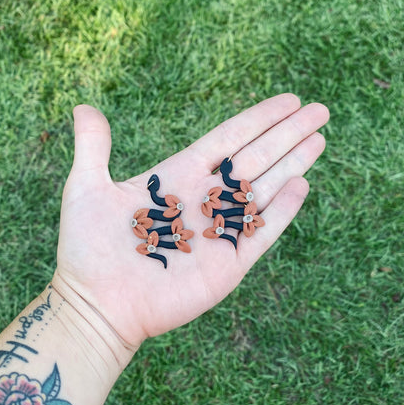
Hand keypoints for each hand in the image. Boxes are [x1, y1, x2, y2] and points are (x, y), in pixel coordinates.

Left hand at [55, 94, 328, 346]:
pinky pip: (262, 231)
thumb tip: (83, 107)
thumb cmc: (87, 248)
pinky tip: (302, 184)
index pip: (230, 138)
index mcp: (180, 175)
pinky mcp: (228, 263)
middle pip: (256, 158)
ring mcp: (219, 230)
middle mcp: (205, 198)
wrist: (96, 305)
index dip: (259, 119)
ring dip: (293, 163)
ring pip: (265, 189)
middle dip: (288, 134)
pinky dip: (282, 210)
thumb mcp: (85, 188)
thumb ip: (93, 146)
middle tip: (320, 110)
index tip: (289, 99)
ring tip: (319, 139)